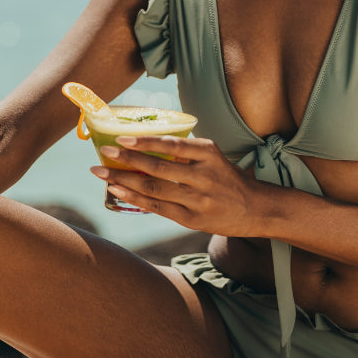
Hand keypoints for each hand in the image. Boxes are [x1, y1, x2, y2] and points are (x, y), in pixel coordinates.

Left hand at [91, 135, 261, 234]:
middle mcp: (204, 176)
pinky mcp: (192, 220)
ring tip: (102, 174)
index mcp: (209, 154)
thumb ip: (186, 152)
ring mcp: (198, 200)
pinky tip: (118, 192)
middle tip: (105, 152)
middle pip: (159, 168)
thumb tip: (145, 143)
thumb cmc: (227, 178)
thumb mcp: (213, 157)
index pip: (173, 145)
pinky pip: (158, 208)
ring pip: (155, 190)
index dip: (146, 142)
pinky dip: (135, 199)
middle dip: (128, 160)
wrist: (255, 209)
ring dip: (124, 181)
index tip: (122, 137)